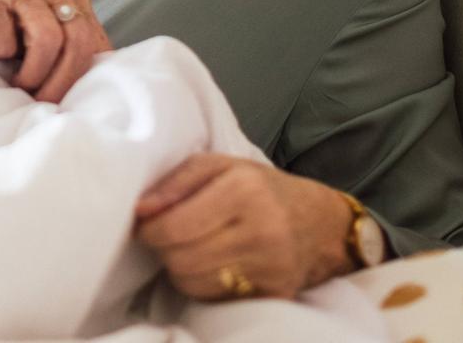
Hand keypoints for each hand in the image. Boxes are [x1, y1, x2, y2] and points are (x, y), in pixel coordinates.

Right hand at [0, 0, 113, 102]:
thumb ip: (64, 36)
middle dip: (62, 81)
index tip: (66, 100)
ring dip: (34, 73)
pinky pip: (2, 39)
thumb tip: (86, 85)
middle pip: (78, 41)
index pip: (95, 42)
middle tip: (42, 100)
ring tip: (18, 84)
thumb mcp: (40, 10)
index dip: (84, 78)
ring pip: (48, 40)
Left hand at [133, 154, 356, 300]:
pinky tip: (211, 264)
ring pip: (194, 283)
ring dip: (180, 269)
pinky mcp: (276, 294)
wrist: (321, 223)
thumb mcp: (221, 165)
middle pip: (182, 259)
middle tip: (166, 238)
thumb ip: (176, 181)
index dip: (150, 231)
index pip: (176, 226)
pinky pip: (216, 298)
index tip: (145, 226)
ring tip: (190, 248)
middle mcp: (262, 230)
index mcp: (245, 190)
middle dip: (163, 250)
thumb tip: (140, 210)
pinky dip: (203, 284)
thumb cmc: (263, 188)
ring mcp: (272, 267)